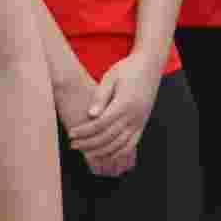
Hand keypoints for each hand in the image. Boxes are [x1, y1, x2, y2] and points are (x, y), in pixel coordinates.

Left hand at [66, 52, 158, 171]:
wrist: (149, 66)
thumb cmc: (127, 69)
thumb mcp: (110, 77)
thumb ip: (100, 97)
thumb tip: (91, 115)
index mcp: (124, 103)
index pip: (100, 124)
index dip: (84, 131)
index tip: (71, 133)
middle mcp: (134, 116)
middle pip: (108, 137)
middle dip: (88, 143)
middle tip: (73, 145)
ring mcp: (139, 122)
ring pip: (119, 145)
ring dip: (101, 151)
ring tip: (85, 152)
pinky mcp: (142, 125)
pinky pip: (131, 145)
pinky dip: (117, 153)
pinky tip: (105, 154)